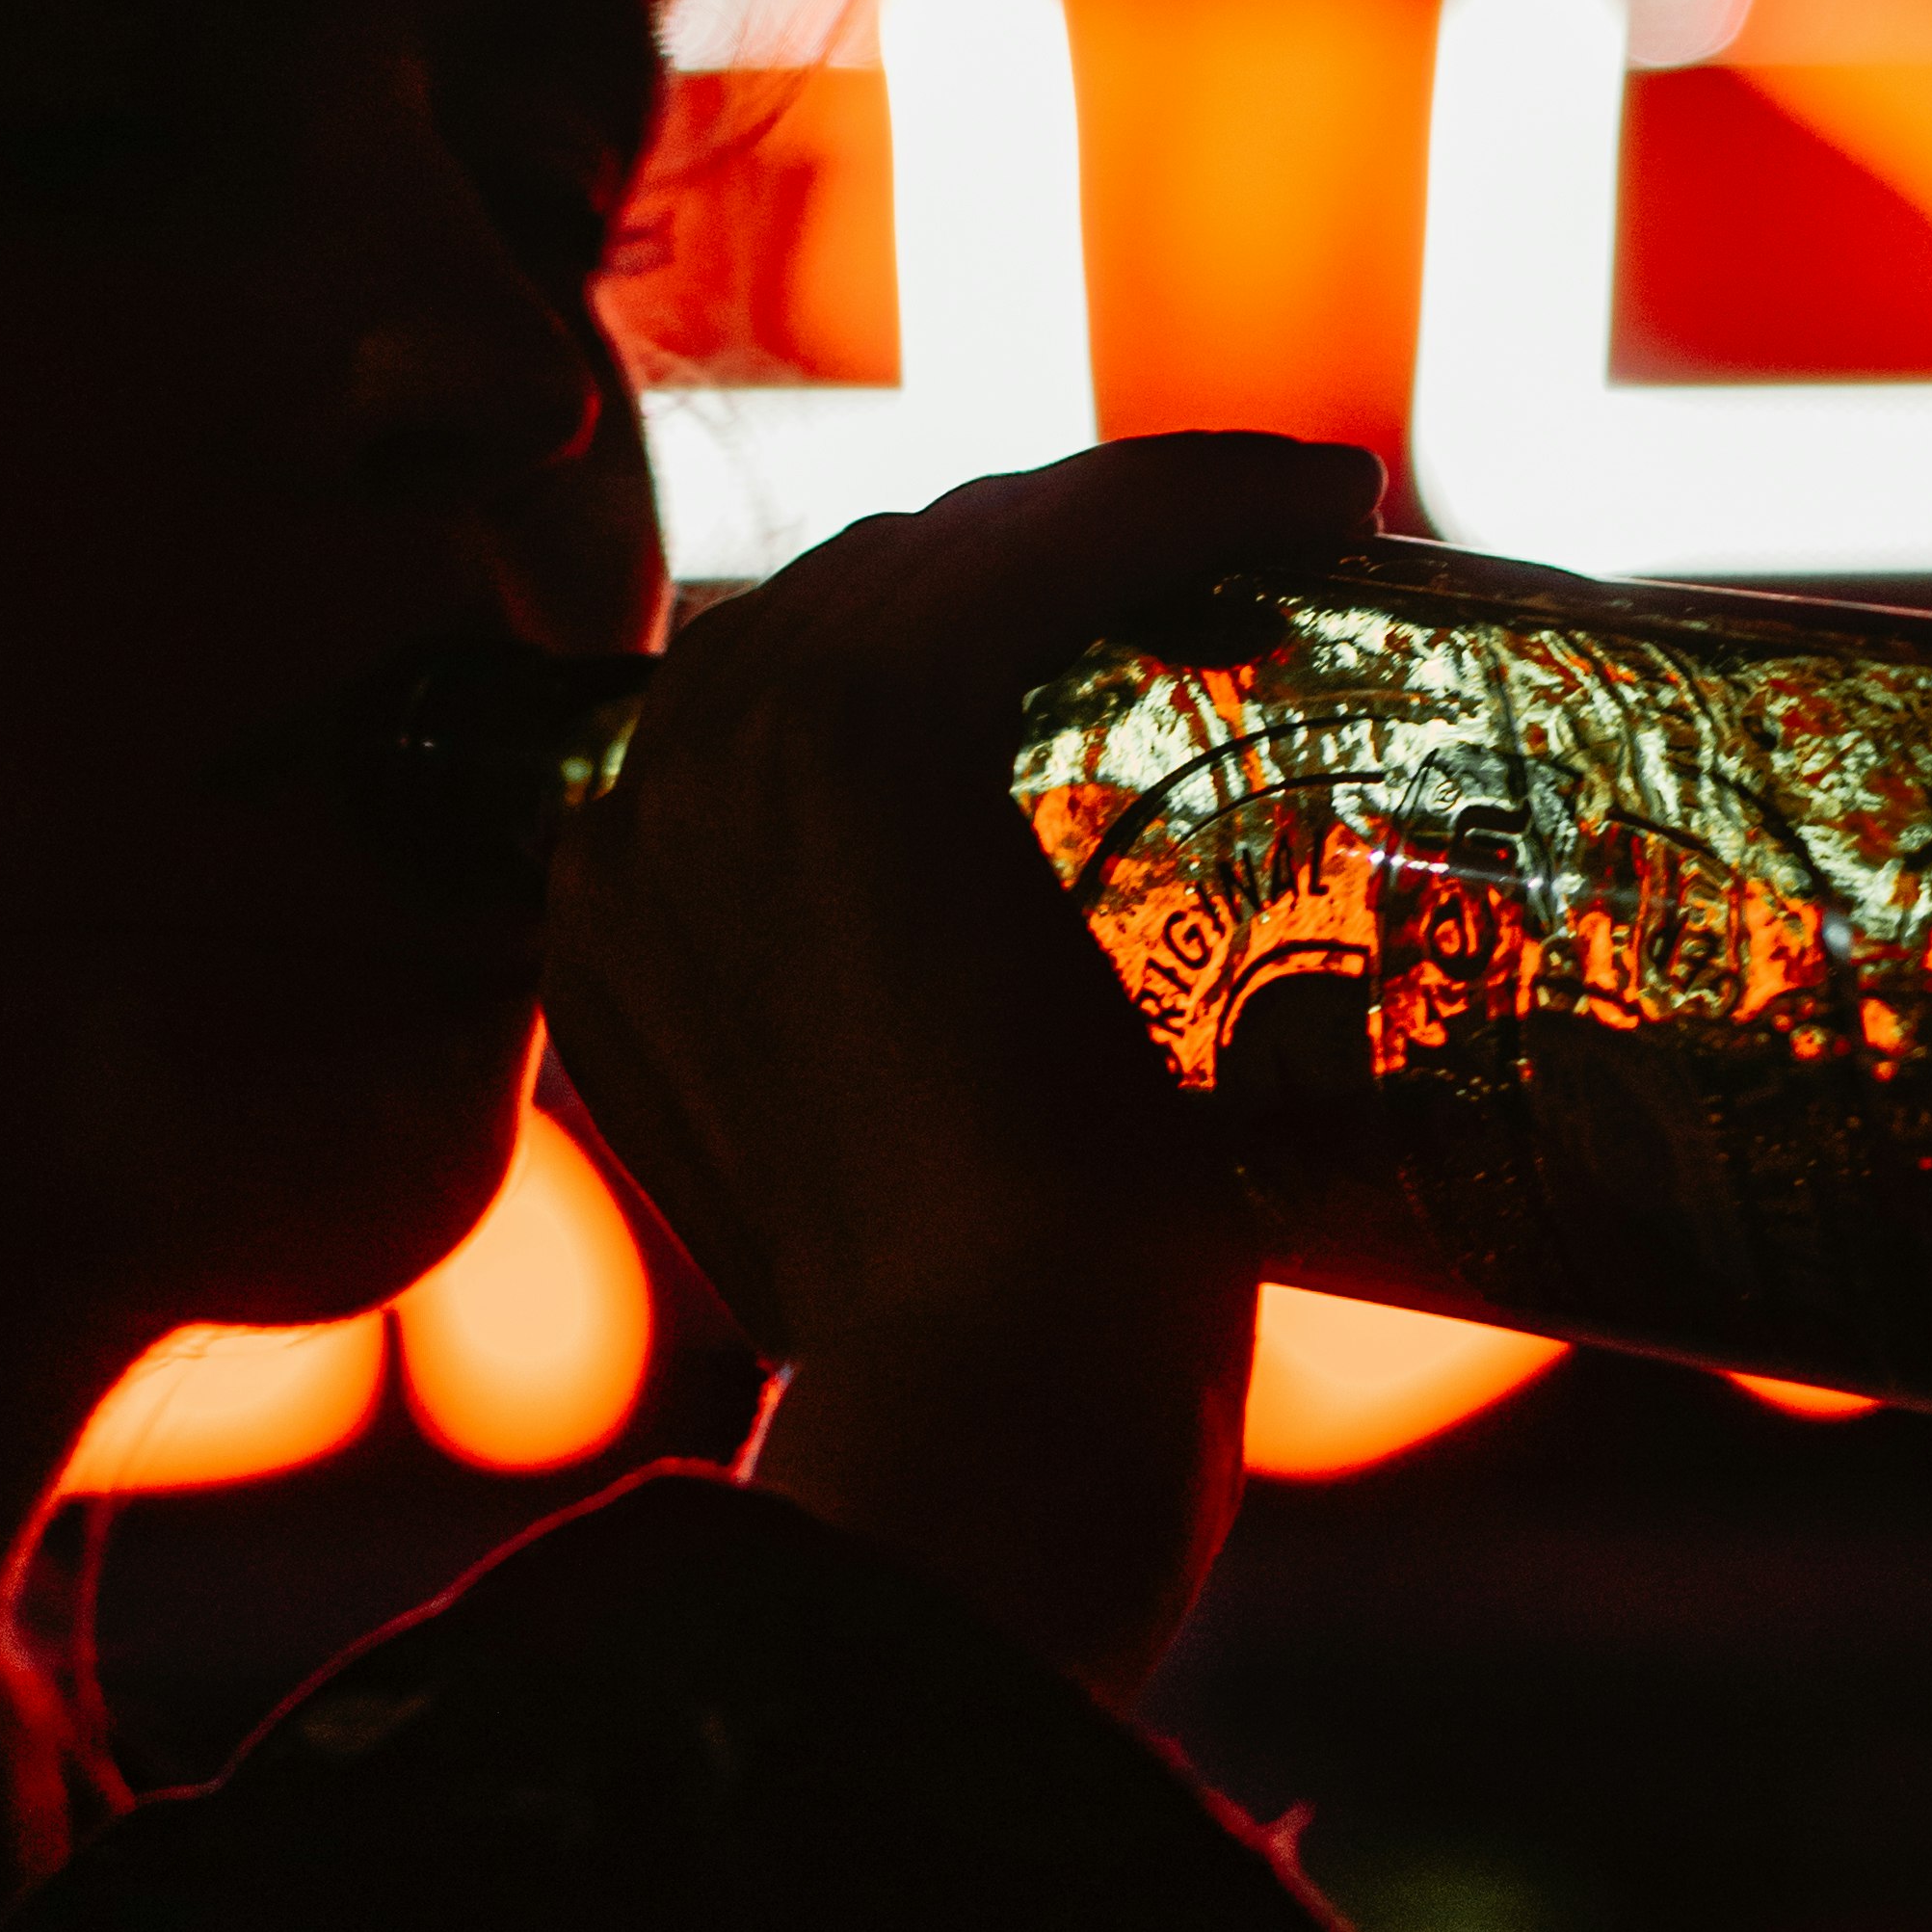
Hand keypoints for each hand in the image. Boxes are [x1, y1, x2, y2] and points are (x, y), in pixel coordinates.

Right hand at [541, 435, 1378, 1696]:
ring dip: (1143, 514)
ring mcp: (735, 758)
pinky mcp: (869, 733)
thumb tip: (1049, 1095)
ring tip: (1302, 541)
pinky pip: (1060, 536)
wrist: (980, 1441)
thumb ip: (912, 1112)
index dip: (980, 645)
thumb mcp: (903, 1217)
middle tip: (1251, 601)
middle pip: (875, 596)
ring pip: (965, 549)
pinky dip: (1198, 491)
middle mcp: (636, 809)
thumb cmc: (995, 1393)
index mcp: (611, 917)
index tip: (1153, 660)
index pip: (801, 698)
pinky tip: (1320, 498)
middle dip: (1057, 570)